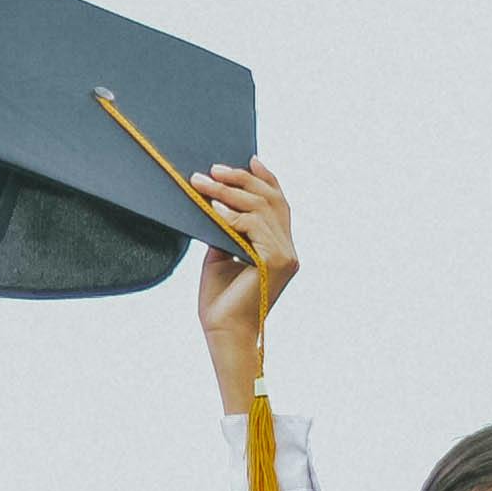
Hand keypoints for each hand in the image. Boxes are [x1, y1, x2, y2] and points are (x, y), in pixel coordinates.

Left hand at [185, 161, 297, 400]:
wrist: (222, 332)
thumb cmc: (219, 300)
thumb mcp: (221, 254)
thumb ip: (226, 229)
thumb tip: (216, 199)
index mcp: (280, 247)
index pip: (279, 204)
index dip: (267, 178)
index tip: (250, 159)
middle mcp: (289, 249)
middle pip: (271, 200)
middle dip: (241, 180)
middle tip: (213, 169)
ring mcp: (286, 255)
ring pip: (260, 209)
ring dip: (228, 193)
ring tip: (202, 184)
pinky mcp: (276, 261)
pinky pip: (255, 227)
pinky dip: (233, 215)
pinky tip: (213, 209)